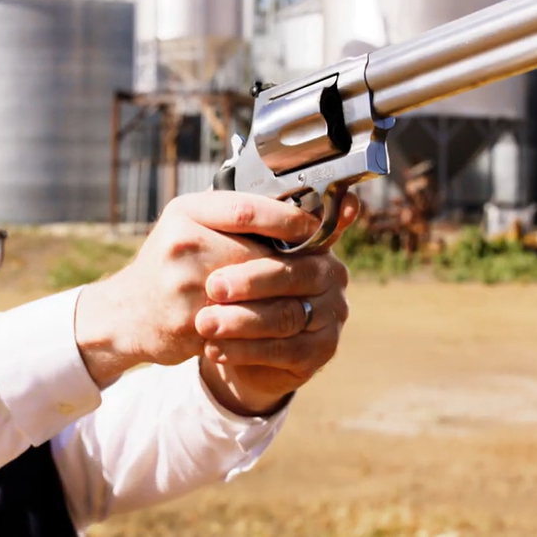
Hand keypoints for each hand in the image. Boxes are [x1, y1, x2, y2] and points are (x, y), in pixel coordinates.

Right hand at [72, 191, 326, 387]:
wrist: (125, 315)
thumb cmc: (170, 265)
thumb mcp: (189, 226)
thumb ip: (233, 217)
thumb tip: (299, 212)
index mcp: (185, 213)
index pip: (246, 209)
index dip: (287, 219)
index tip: (311, 227)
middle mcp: (180, 243)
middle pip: (256, 253)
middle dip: (289, 263)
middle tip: (317, 267)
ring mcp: (182, 284)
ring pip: (254, 291)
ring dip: (281, 295)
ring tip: (300, 295)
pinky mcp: (188, 322)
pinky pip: (241, 322)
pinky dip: (263, 323)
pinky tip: (276, 322)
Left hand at [195, 192, 360, 415]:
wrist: (235, 340)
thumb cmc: (231, 287)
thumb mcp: (230, 250)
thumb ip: (237, 221)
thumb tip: (223, 184)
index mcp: (313, 241)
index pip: (302, 230)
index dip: (274, 228)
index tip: (235, 233)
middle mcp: (331, 274)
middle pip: (294, 274)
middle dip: (251, 281)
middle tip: (213, 286)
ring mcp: (332, 314)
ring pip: (287, 316)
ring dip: (242, 321)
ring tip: (205, 323)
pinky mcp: (321, 351)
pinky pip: (285, 352)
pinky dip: (246, 351)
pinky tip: (215, 349)